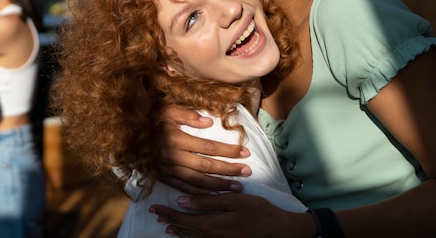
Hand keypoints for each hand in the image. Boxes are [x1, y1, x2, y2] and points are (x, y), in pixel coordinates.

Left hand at [150, 193, 312, 237]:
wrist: (280, 231)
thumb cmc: (259, 212)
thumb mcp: (233, 200)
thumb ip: (207, 201)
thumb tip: (182, 201)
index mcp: (211, 225)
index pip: (182, 218)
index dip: (167, 212)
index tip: (154, 207)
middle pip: (184, 229)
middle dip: (169, 220)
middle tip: (156, 214)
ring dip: (178, 230)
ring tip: (167, 224)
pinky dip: (190, 237)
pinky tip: (187, 234)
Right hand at [158, 105, 251, 194]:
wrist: (129, 135)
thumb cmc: (153, 120)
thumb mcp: (169, 111)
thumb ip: (189, 115)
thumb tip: (209, 122)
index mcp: (175, 139)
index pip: (208, 147)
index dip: (228, 151)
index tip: (245, 153)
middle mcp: (172, 157)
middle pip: (206, 166)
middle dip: (229, 169)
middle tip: (247, 171)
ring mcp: (167, 170)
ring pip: (197, 181)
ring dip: (219, 185)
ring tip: (237, 186)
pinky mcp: (163, 178)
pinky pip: (184, 188)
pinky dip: (201, 194)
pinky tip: (215, 194)